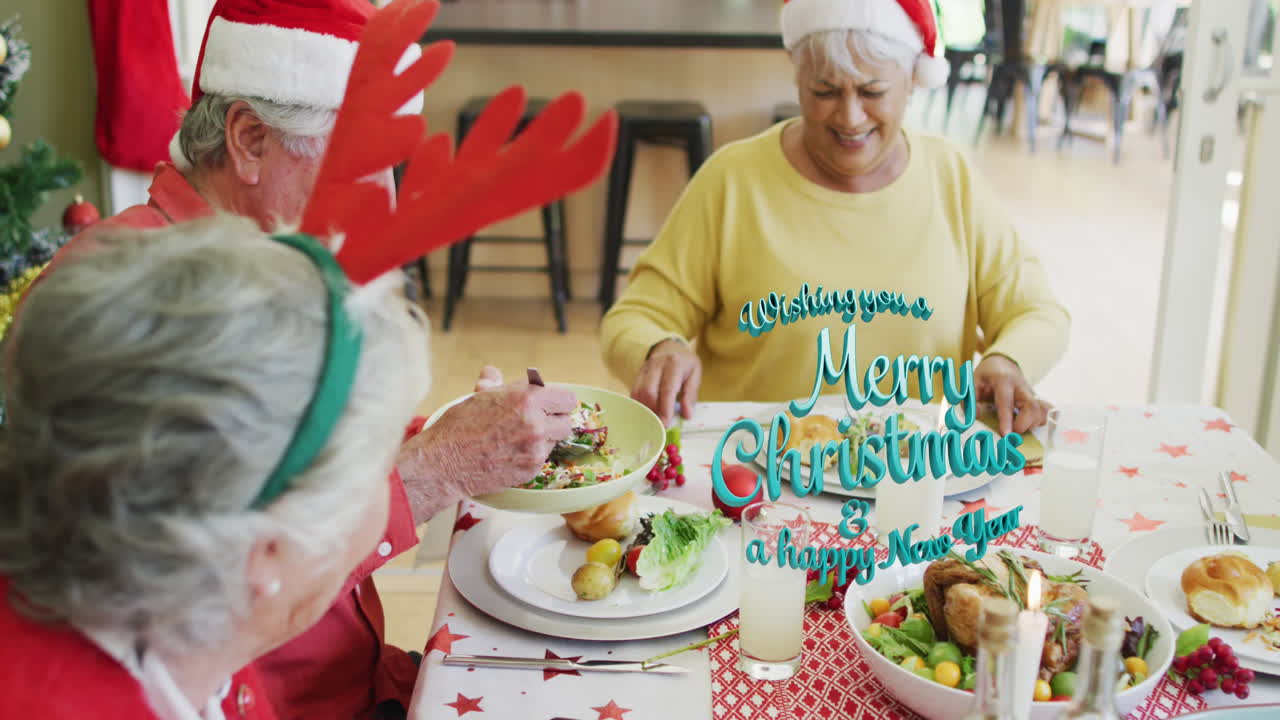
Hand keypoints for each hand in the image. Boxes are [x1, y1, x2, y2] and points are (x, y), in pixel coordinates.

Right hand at [397, 368, 575, 523]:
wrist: (445, 462)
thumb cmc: (459, 426)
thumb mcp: (479, 396)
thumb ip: (496, 383)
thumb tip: (493, 372)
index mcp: (527, 399)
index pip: (566, 399)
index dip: (558, 401)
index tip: (551, 404)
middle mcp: (537, 424)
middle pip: (566, 422)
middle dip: (554, 421)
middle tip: (539, 421)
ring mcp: (536, 449)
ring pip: (555, 441)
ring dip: (544, 438)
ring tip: (520, 437)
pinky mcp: (531, 469)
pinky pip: (542, 458)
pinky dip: (532, 455)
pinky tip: (512, 452)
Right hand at [632, 339, 700, 425]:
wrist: (669, 348)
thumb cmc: (684, 364)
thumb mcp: (695, 374)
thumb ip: (691, 394)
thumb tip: (687, 414)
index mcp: (674, 364)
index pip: (667, 389)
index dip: (665, 409)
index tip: (666, 424)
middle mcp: (656, 364)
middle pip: (648, 391)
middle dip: (653, 411)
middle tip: (660, 424)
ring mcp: (644, 369)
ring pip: (638, 392)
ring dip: (645, 409)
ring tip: (654, 419)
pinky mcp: (637, 374)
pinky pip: (634, 392)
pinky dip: (639, 404)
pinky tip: (647, 411)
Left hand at [973, 354, 1050, 435]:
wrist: (1002, 363)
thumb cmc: (986, 374)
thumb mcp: (972, 381)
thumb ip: (971, 399)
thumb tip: (975, 416)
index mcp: (1003, 380)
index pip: (1007, 402)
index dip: (1007, 420)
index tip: (1006, 434)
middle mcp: (1021, 386)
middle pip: (1032, 406)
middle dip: (1024, 424)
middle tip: (1012, 433)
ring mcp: (1031, 393)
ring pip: (1041, 410)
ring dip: (1032, 424)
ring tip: (1018, 429)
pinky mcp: (1037, 399)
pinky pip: (1046, 411)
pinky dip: (1041, 421)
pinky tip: (1030, 425)